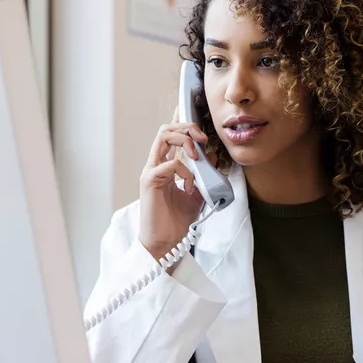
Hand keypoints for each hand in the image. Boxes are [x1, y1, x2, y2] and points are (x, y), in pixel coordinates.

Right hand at [138, 119, 209, 257]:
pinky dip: (185, 171)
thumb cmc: (178, 220)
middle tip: (203, 138)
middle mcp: (155, 164)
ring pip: (163, 137)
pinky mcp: (149, 181)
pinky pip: (170, 164)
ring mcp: (151, 171)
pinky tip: (190, 185)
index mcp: (165, 165)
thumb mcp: (197, 193)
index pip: (170, 135)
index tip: (197, 119)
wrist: (168, 242)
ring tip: (196, 153)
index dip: (180, 121)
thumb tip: (212, 155)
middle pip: (166, 129)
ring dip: (184, 140)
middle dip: (187, 127)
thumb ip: (204, 174)